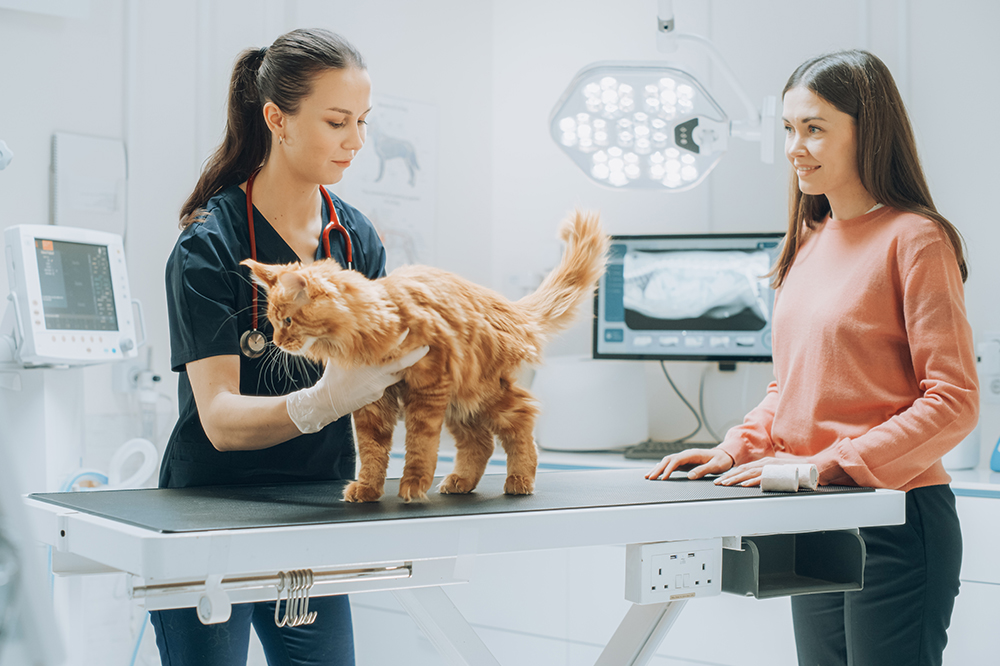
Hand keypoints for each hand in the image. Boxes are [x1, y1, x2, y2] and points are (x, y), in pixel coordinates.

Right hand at [286, 342, 428, 433]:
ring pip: (395, 375)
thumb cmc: (332, 376)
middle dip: (416, 356)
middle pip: (402, 365)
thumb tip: (353, 329)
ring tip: (403, 359)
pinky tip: (375, 377)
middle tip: (426, 347)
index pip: (389, 349)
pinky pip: (385, 384)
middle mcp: (377, 375)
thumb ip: (351, 346)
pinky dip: (385, 378)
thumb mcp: (339, 357)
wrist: (328, 402)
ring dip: (400, 368)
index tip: (409, 329)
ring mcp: (379, 387)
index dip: (400, 339)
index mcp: (368, 363)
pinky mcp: (378, 395)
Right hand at [646, 447, 734, 480]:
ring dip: (658, 468)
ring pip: (667, 461)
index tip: (663, 478)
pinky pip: (671, 464)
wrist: (725, 455)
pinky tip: (657, 473)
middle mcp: (686, 454)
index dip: (669, 469)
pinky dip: (663, 469)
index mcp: (693, 454)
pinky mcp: (685, 462)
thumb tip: (690, 476)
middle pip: (668, 460)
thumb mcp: (715, 466)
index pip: (676, 460)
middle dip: (658, 468)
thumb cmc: (721, 460)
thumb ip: (703, 470)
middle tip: (650, 478)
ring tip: (649, 476)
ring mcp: (684, 458)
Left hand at [714, 456, 808, 486]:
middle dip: (729, 476)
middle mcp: (765, 463)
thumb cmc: (796, 471)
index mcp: (764, 463)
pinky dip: (752, 481)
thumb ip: (767, 476)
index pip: (744, 468)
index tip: (722, 479)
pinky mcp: (777, 473)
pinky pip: (762, 477)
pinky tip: (744, 484)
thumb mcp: (777, 472)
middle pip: (743, 470)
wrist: (812, 467)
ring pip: (749, 473)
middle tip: (718, 482)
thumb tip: (759, 483)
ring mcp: (771, 467)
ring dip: (736, 479)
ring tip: (726, 484)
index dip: (732, 474)